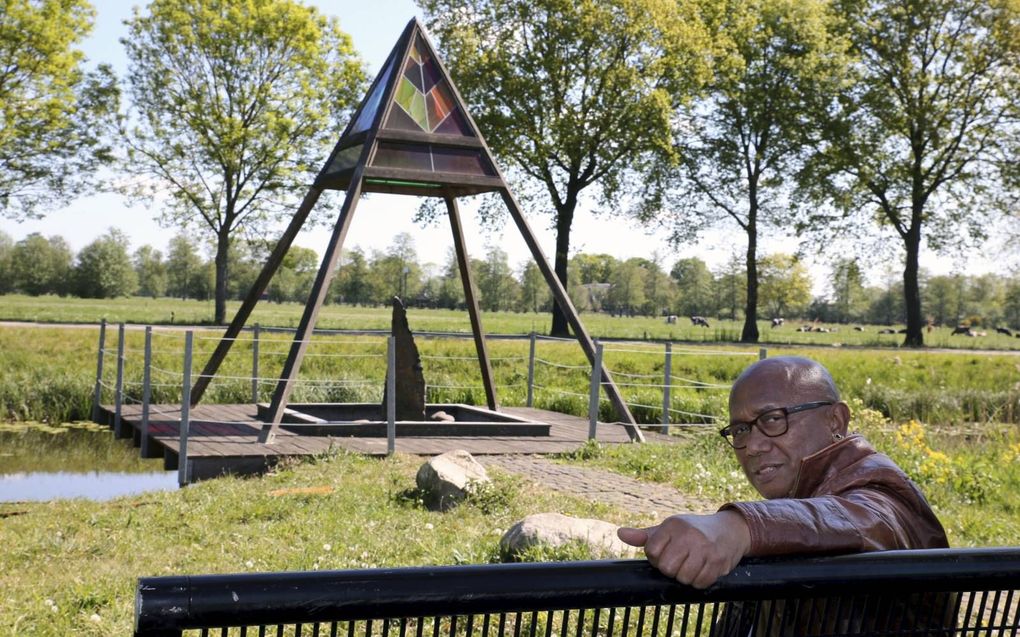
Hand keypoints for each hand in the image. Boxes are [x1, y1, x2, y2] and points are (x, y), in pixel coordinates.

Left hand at [617, 511, 750, 588]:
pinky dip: (700, 581)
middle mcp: (688, 534)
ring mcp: (705, 547)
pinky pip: (701, 583)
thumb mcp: (668, 529)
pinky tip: (702, 570)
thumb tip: (620, 534)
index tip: (666, 554)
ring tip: (692, 565)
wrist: (729, 530)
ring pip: (683, 578)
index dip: (656, 558)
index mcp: (672, 525)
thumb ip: (644, 536)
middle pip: (667, 568)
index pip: (651, 552)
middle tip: (680, 562)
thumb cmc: (692, 531)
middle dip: (671, 570)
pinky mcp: (718, 560)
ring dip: (686, 577)